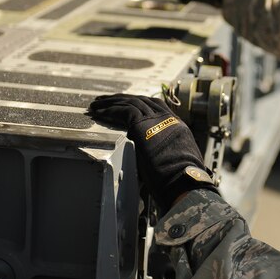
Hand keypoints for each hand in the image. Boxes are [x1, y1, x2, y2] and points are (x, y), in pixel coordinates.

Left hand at [87, 94, 215, 210]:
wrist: (183, 180)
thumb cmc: (181, 179)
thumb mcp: (178, 160)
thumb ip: (167, 153)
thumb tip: (158, 161)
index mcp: (176, 125)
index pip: (156, 105)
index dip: (139, 102)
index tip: (126, 102)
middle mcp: (166, 118)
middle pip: (141, 100)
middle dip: (122, 98)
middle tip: (106, 100)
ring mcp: (155, 120)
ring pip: (130, 102)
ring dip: (111, 102)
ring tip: (96, 104)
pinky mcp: (142, 126)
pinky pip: (122, 111)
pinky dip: (109, 110)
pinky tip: (99, 113)